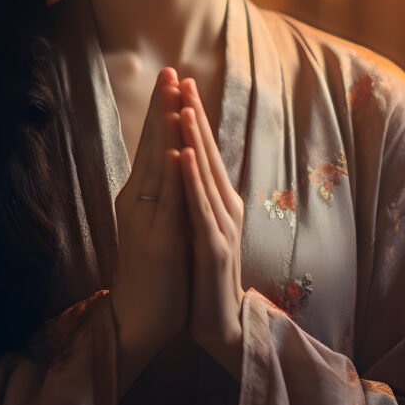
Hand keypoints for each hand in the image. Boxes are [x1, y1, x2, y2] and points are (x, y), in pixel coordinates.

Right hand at [110, 68, 190, 352]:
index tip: (172, 78)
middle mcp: (137, 199)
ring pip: (157, 165)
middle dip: (161, 106)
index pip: (152, 143)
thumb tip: (172, 158)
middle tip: (169, 70)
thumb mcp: (156, 222)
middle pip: (150, 144)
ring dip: (165, 129)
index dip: (161, 110)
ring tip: (173, 96)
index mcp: (140, 194)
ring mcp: (145, 218)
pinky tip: (175, 150)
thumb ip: (161, 192)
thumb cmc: (153, 271)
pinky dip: (171, 174)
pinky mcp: (157, 240)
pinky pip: (166, 201)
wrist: (138, 318)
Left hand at [177, 77, 245, 377]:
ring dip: (195, 138)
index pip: (203, 152)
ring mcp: (221, 226)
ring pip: (206, 174)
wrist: (221, 326)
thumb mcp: (202, 228)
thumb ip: (199, 198)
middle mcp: (224, 207)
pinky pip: (200, 207)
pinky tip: (184, 155)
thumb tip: (188, 165)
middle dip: (194, 114)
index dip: (193, 117)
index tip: (180, 83)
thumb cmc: (207, 277)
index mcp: (218, 202)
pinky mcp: (214, 248)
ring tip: (184, 106)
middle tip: (183, 78)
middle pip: (208, 153)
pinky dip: (192, 178)